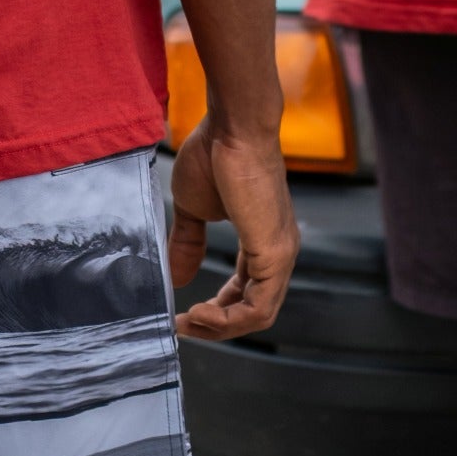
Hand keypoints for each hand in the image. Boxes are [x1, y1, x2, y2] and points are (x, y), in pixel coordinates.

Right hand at [169, 117, 299, 338]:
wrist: (232, 128)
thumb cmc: (215, 155)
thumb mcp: (194, 209)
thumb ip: (188, 243)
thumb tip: (176, 278)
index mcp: (263, 240)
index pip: (249, 292)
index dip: (218, 309)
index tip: (185, 313)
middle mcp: (278, 251)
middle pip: (255, 310)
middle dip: (217, 325)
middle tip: (184, 325)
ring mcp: (280, 254)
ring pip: (258, 315)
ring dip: (220, 327)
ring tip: (188, 321)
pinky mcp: (273, 253)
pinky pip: (257, 307)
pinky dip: (228, 320)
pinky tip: (199, 312)